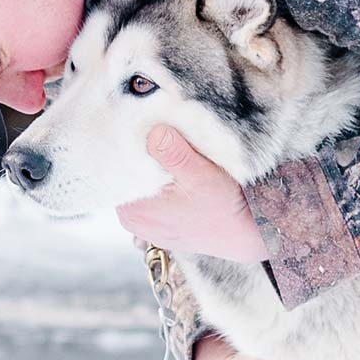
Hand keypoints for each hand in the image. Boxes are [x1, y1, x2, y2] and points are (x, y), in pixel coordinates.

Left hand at [116, 126, 268, 261]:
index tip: (139, 125)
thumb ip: (174, 154)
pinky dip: (157, 182)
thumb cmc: (223, 208)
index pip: (114, 167)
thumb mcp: (201, 175)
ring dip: (149, 168)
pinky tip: (173, 174)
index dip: (126, 144)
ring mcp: (143, 224)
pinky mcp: (156, 224)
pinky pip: (147, 195)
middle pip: (124, 175)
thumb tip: (154, 133)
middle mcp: (132, 220)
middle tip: (158, 133)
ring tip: (169, 154)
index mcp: (133, 209)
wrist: (245, 233)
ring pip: (136, 184)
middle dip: (138, 154)